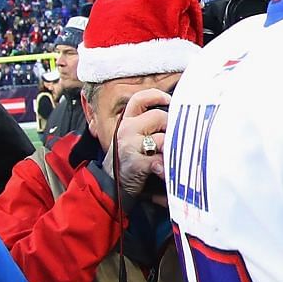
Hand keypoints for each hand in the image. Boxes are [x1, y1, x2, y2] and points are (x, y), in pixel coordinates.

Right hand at [108, 89, 170, 203]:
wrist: (109, 186)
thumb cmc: (126, 162)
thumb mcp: (130, 139)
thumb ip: (146, 127)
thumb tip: (173, 118)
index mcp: (126, 122)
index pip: (139, 99)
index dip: (156, 96)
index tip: (169, 100)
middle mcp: (127, 130)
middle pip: (159, 116)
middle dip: (171, 127)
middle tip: (173, 140)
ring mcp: (130, 145)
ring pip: (163, 137)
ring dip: (172, 148)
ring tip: (171, 157)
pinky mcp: (136, 163)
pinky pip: (160, 159)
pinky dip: (167, 166)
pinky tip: (166, 171)